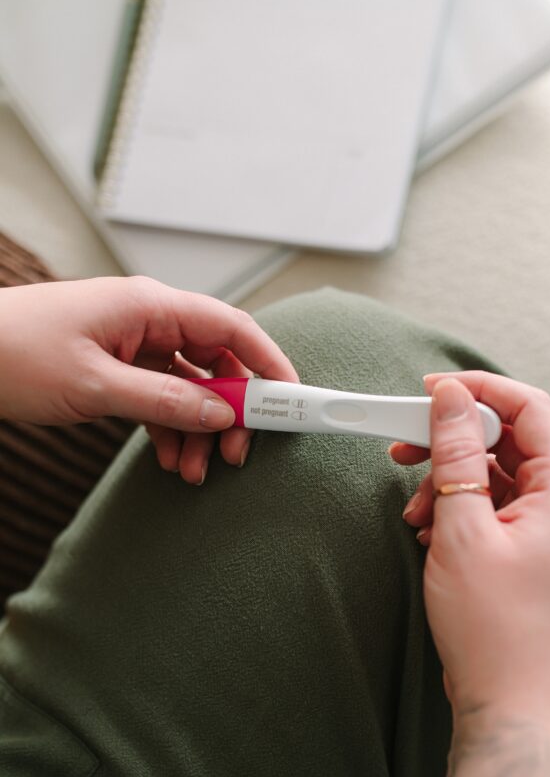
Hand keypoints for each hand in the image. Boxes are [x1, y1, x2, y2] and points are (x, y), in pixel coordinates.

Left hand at [0, 276, 297, 483]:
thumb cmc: (12, 352)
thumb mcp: (94, 385)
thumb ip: (163, 400)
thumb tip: (220, 415)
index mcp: (149, 307)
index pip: (232, 328)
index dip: (270, 363)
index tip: (294, 399)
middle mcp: (149, 321)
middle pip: (218, 363)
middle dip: (233, 411)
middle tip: (235, 453)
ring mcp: (134, 346)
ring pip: (191, 388)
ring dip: (200, 430)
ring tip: (193, 470)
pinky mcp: (119, 369)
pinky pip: (163, 399)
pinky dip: (172, 430)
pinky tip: (170, 459)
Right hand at [391, 372, 549, 719]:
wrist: (506, 701)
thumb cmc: (492, 627)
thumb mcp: (462, 531)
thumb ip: (456, 456)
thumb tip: (448, 398)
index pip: (530, 407)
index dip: (479, 391)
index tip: (430, 390)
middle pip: (509, 438)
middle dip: (453, 440)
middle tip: (406, 445)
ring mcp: (547, 527)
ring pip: (495, 473)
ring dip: (449, 479)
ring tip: (416, 510)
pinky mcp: (527, 548)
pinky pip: (491, 505)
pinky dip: (457, 508)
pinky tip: (428, 530)